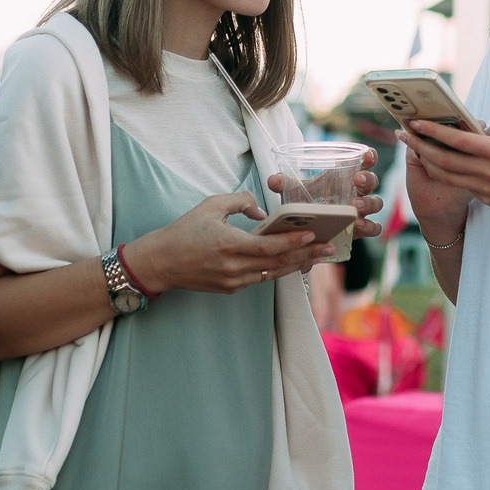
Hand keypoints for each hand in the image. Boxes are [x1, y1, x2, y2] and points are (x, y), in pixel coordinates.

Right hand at [124, 192, 323, 294]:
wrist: (160, 263)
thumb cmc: (183, 231)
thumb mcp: (210, 206)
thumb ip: (240, 202)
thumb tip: (262, 211)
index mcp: (228, 245)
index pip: (269, 246)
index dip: (293, 241)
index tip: (313, 234)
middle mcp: (233, 267)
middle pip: (278, 263)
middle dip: (307, 255)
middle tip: (330, 248)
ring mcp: (233, 281)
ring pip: (273, 273)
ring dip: (297, 264)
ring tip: (318, 256)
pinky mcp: (230, 288)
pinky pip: (260, 278)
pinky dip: (278, 269)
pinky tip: (293, 262)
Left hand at [267, 148, 387, 239]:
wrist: (309, 226)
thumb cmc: (309, 200)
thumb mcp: (297, 191)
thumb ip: (286, 184)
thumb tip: (273, 181)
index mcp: (349, 175)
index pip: (366, 160)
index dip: (370, 156)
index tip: (366, 155)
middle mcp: (359, 190)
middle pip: (372, 181)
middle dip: (367, 179)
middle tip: (357, 180)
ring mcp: (363, 209)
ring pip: (377, 203)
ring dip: (368, 203)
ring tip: (354, 207)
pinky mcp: (363, 228)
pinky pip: (374, 227)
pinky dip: (368, 226)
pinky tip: (357, 226)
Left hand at [402, 117, 489, 236]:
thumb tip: (488, 127)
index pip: (457, 140)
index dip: (433, 131)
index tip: (416, 122)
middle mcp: (488, 173)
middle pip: (443, 160)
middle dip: (419, 146)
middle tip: (403, 135)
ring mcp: (486, 190)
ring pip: (447, 176)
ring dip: (428, 162)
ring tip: (416, 149)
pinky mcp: (489, 201)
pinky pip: (462, 185)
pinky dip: (447, 174)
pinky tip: (442, 164)